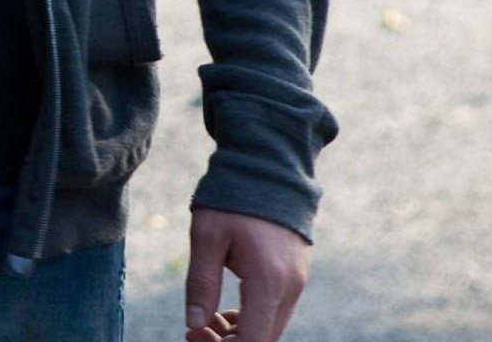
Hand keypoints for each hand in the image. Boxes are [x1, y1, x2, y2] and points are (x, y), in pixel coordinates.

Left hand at [183, 207, 308, 341]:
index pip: (253, 339)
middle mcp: (290, 286)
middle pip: (264, 338)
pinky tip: (228, 309)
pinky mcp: (297, 274)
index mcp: (268, 280)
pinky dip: (254, 318)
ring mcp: (298, 281)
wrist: (269, 166)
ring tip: (208, 317)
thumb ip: (201, 283)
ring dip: (241, 332)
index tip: (194, 333)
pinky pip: (277, 310)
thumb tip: (194, 324)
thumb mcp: (207, 236)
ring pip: (271, 327)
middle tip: (196, 328)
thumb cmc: (233, 198)